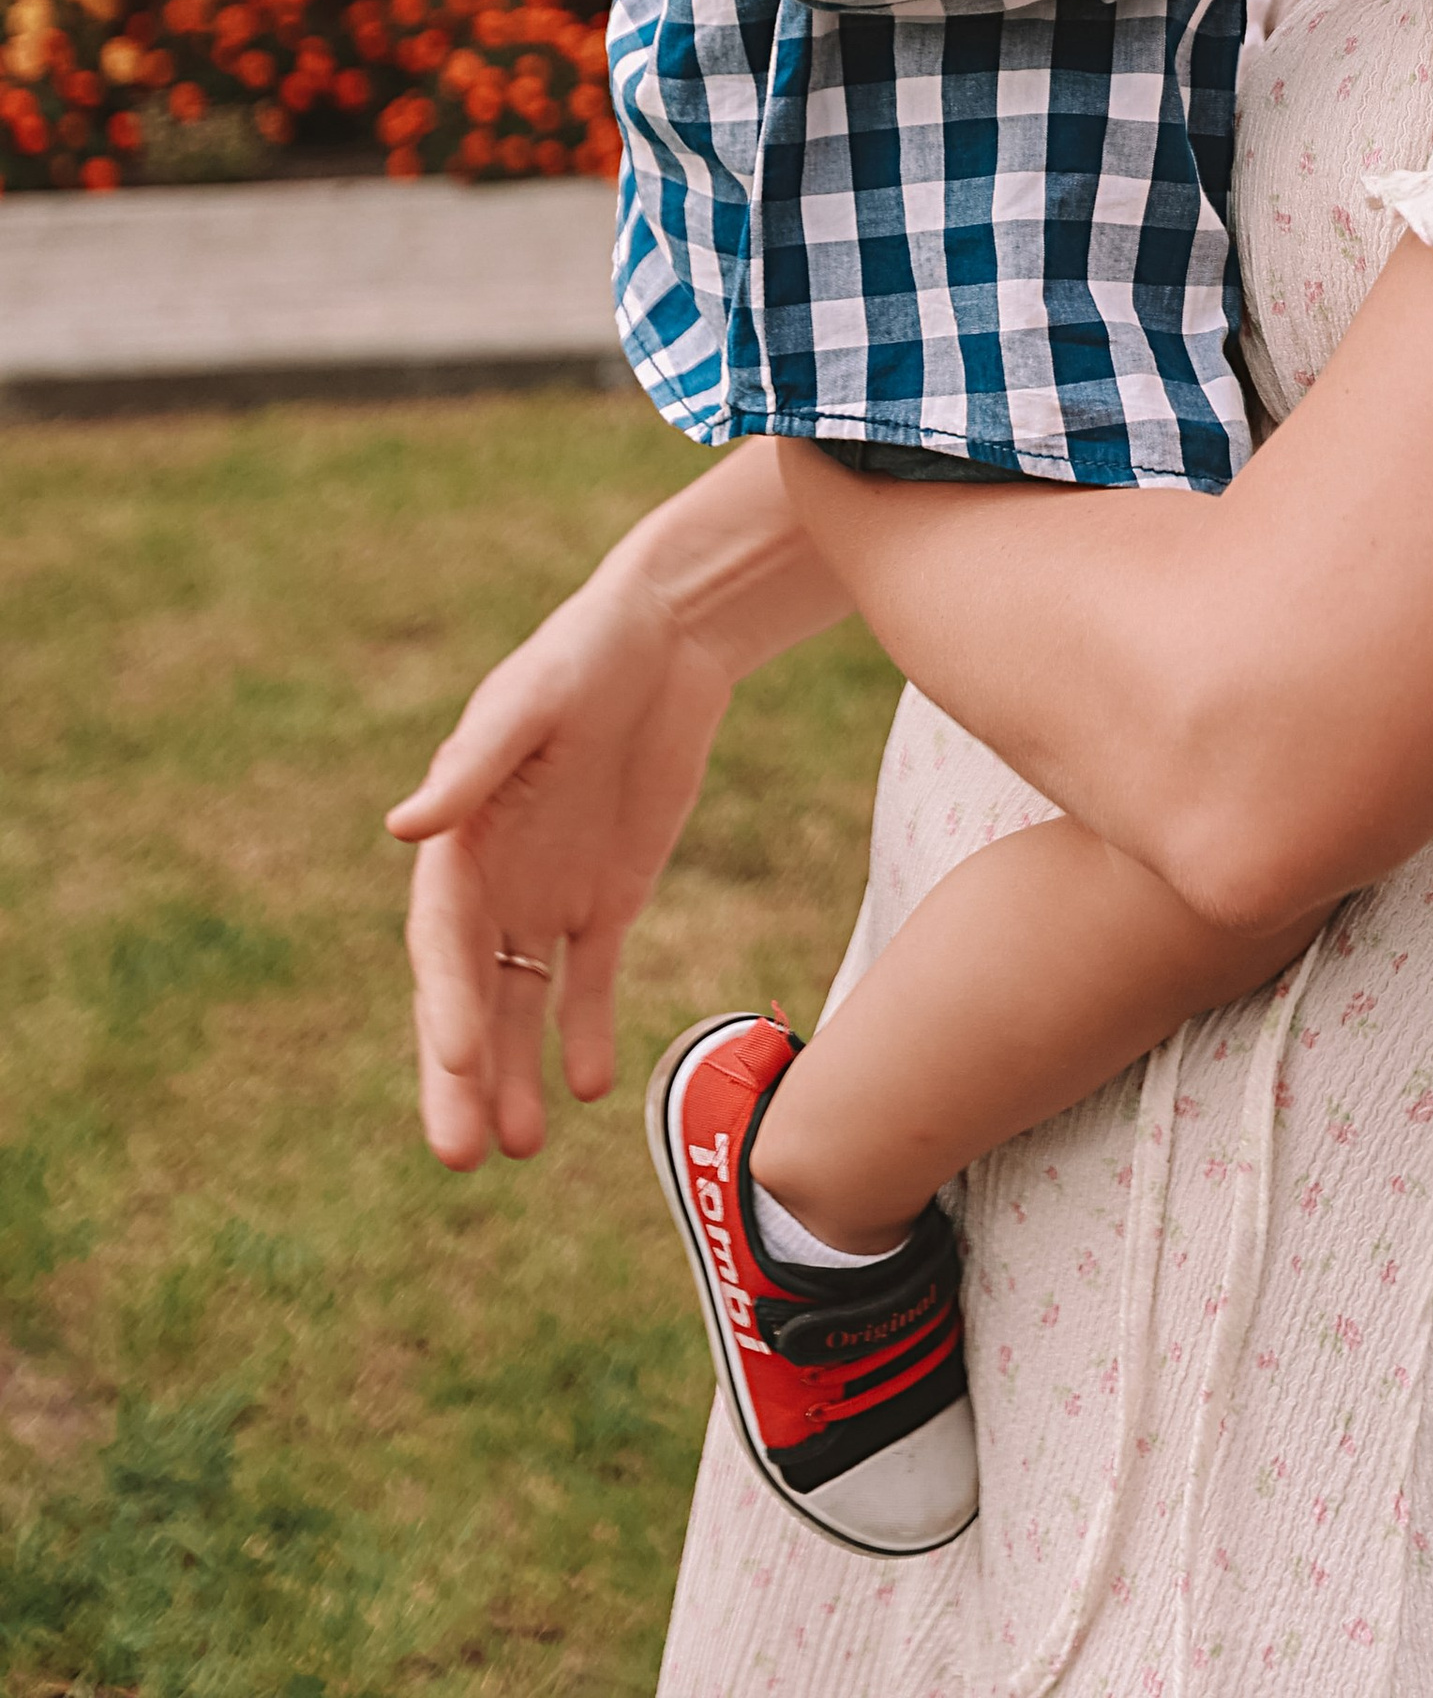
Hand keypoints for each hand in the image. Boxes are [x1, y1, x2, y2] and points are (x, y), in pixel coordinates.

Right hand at [387, 563, 734, 1168]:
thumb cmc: (586, 652)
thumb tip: (401, 827)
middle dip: (460, 1077)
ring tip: (522, 1149)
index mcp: (460, 837)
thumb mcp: (531, 703)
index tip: (457, 1062)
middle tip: (460, 1159)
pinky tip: (591, 1087)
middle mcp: (493, 878)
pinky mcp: (608, 897)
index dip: (444, 1004)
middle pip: (467, 995)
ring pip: (520, 1004)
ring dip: (514, 1074)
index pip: (442, 941)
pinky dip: (586, 1033)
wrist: (668, 635)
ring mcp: (548, 892)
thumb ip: (475, 766)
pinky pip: (589, 980)